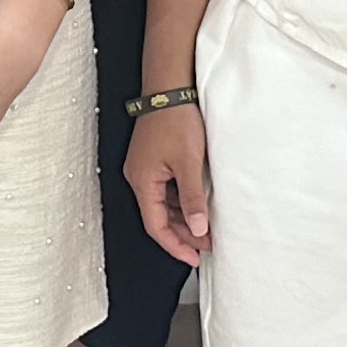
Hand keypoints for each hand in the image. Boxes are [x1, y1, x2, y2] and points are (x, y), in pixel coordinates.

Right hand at [125, 103, 213, 265]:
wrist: (170, 87)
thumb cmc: (176, 119)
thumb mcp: (189, 163)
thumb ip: (193, 199)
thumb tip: (198, 229)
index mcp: (142, 181)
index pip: (155, 226)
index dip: (175, 245)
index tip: (194, 258)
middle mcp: (139, 177)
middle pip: (159, 217)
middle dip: (182, 234)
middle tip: (207, 246)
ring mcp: (146, 168)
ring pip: (164, 204)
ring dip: (184, 218)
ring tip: (207, 229)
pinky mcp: (154, 159)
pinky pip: (166, 189)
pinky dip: (182, 202)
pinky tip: (198, 205)